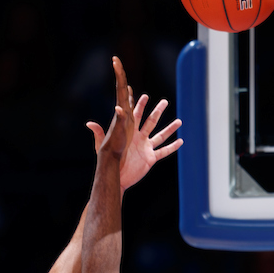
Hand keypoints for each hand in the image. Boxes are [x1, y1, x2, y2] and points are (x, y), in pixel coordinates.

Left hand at [86, 58, 183, 190]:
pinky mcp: (151, 159)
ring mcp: (146, 148)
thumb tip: (92, 121)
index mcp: (129, 133)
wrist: (116, 177)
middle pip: (151, 122)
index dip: (139, 105)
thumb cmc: (109, 163)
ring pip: (161, 136)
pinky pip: (164, 152)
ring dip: (170, 129)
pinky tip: (181, 141)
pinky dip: (173, 147)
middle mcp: (139, 138)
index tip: (144, 95)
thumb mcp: (103, 147)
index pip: (135, 115)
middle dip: (158, 111)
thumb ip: (99, 133)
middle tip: (165, 101)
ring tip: (179, 121)